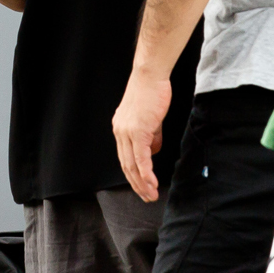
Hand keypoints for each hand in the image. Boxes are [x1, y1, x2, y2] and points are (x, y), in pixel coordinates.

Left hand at [111, 69, 171, 202]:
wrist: (150, 75)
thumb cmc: (152, 92)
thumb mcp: (150, 118)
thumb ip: (151, 136)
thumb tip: (153, 152)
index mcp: (120, 129)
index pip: (125, 158)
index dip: (133, 175)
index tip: (142, 187)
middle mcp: (120, 132)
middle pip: (126, 165)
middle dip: (137, 185)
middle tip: (147, 197)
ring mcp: (127, 132)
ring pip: (132, 165)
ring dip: (142, 183)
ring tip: (151, 194)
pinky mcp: (138, 130)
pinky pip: (141, 157)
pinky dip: (146, 173)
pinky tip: (151, 183)